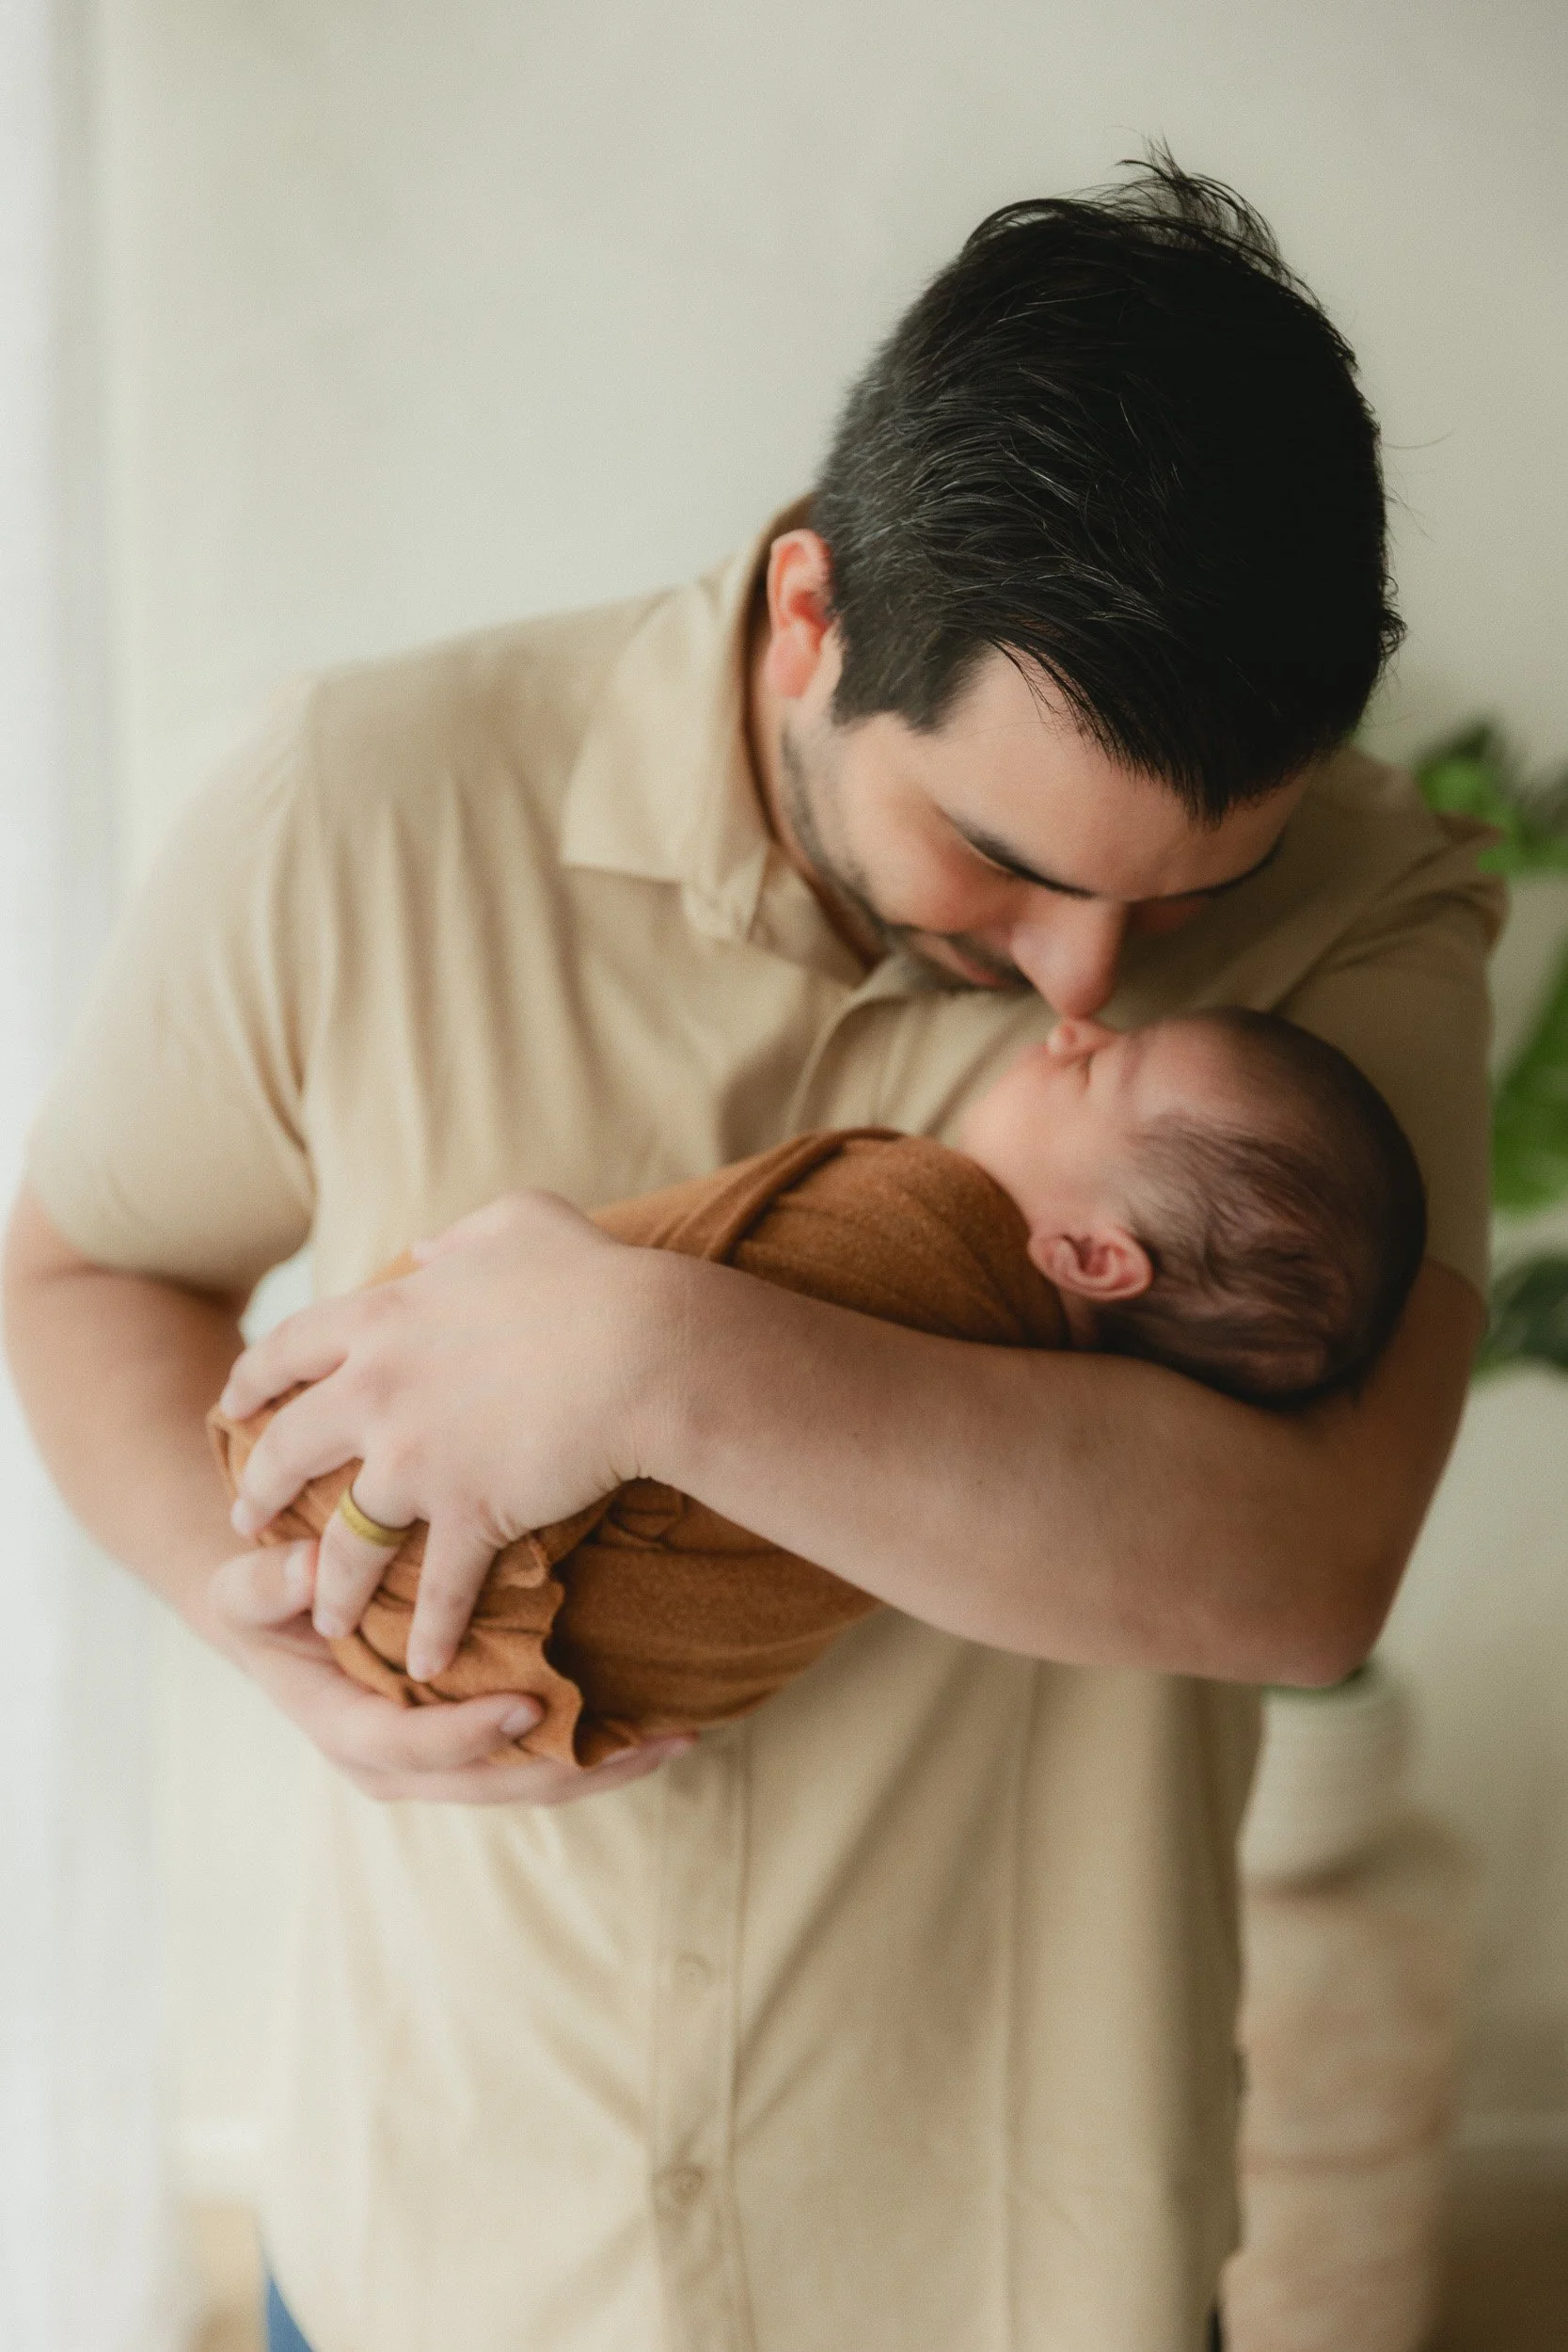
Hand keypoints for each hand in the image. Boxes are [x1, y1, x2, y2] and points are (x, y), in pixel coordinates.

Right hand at [206, 1538, 692, 1803]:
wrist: (285, 1619)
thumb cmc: (269, 1600)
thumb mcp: (244, 1590)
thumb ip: (268, 1585)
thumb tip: (309, 1571)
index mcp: (346, 1729)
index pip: (408, 1747)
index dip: (467, 1734)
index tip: (526, 1706)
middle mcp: (400, 1763)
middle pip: (492, 1783)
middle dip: (571, 1768)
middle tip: (647, 1740)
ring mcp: (442, 1759)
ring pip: (528, 1781)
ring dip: (602, 1765)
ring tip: (675, 1738)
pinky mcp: (475, 1740)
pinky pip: (539, 1758)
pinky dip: (597, 1747)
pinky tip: (657, 1726)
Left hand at [217, 1192, 680, 1678]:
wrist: (646, 1346)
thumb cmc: (594, 1278)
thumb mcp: (518, 1222)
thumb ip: (458, 1238)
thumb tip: (425, 1249)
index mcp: (385, 1318)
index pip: (290, 1347)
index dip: (255, 1377)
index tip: (233, 1402)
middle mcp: (379, 1391)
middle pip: (290, 1450)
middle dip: (259, 1487)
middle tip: (244, 1516)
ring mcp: (417, 1459)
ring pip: (347, 1539)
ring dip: (332, 1585)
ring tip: (327, 1619)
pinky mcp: (469, 1513)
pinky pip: (438, 1588)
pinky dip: (429, 1632)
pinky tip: (423, 1664)